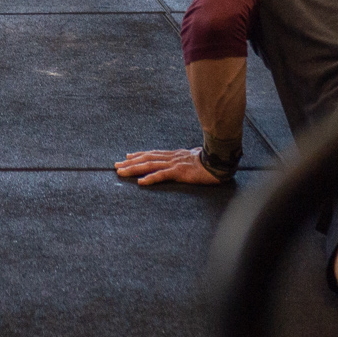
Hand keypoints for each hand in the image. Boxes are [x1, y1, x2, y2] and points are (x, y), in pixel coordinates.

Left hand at [114, 147, 228, 185]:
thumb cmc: (212, 161)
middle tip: (116, 165)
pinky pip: (162, 175)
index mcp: (175, 155)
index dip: (139, 155)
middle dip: (130, 162)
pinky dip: (150, 178)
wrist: (221, 161)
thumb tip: (190, 157)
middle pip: (147, 158)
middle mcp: (172, 157)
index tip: (127, 156)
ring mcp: (175, 164)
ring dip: (133, 169)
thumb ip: (189, 158)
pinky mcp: (180, 172)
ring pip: (149, 165)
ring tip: (121, 172)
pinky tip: (140, 182)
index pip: (153, 153)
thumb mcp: (197, 158)